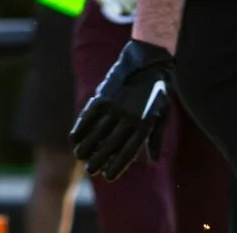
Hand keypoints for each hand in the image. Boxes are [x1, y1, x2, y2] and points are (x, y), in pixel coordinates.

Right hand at [70, 38, 175, 178]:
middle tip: (91, 171)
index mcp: (144, 125)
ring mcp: (115, 105)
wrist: (148, 61)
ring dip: (87, 146)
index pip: (128, 151)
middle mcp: (128, 117)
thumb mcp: (162, 114)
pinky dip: (81, 127)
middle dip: (99, 159)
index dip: (117, 165)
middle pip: (110, 144)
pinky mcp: (103, 95)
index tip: (108, 176)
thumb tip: (153, 160)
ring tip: (79, 157)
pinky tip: (74, 137)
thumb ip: (156, 137)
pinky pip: (89, 115)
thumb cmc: (158, 90)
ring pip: (97, 131)